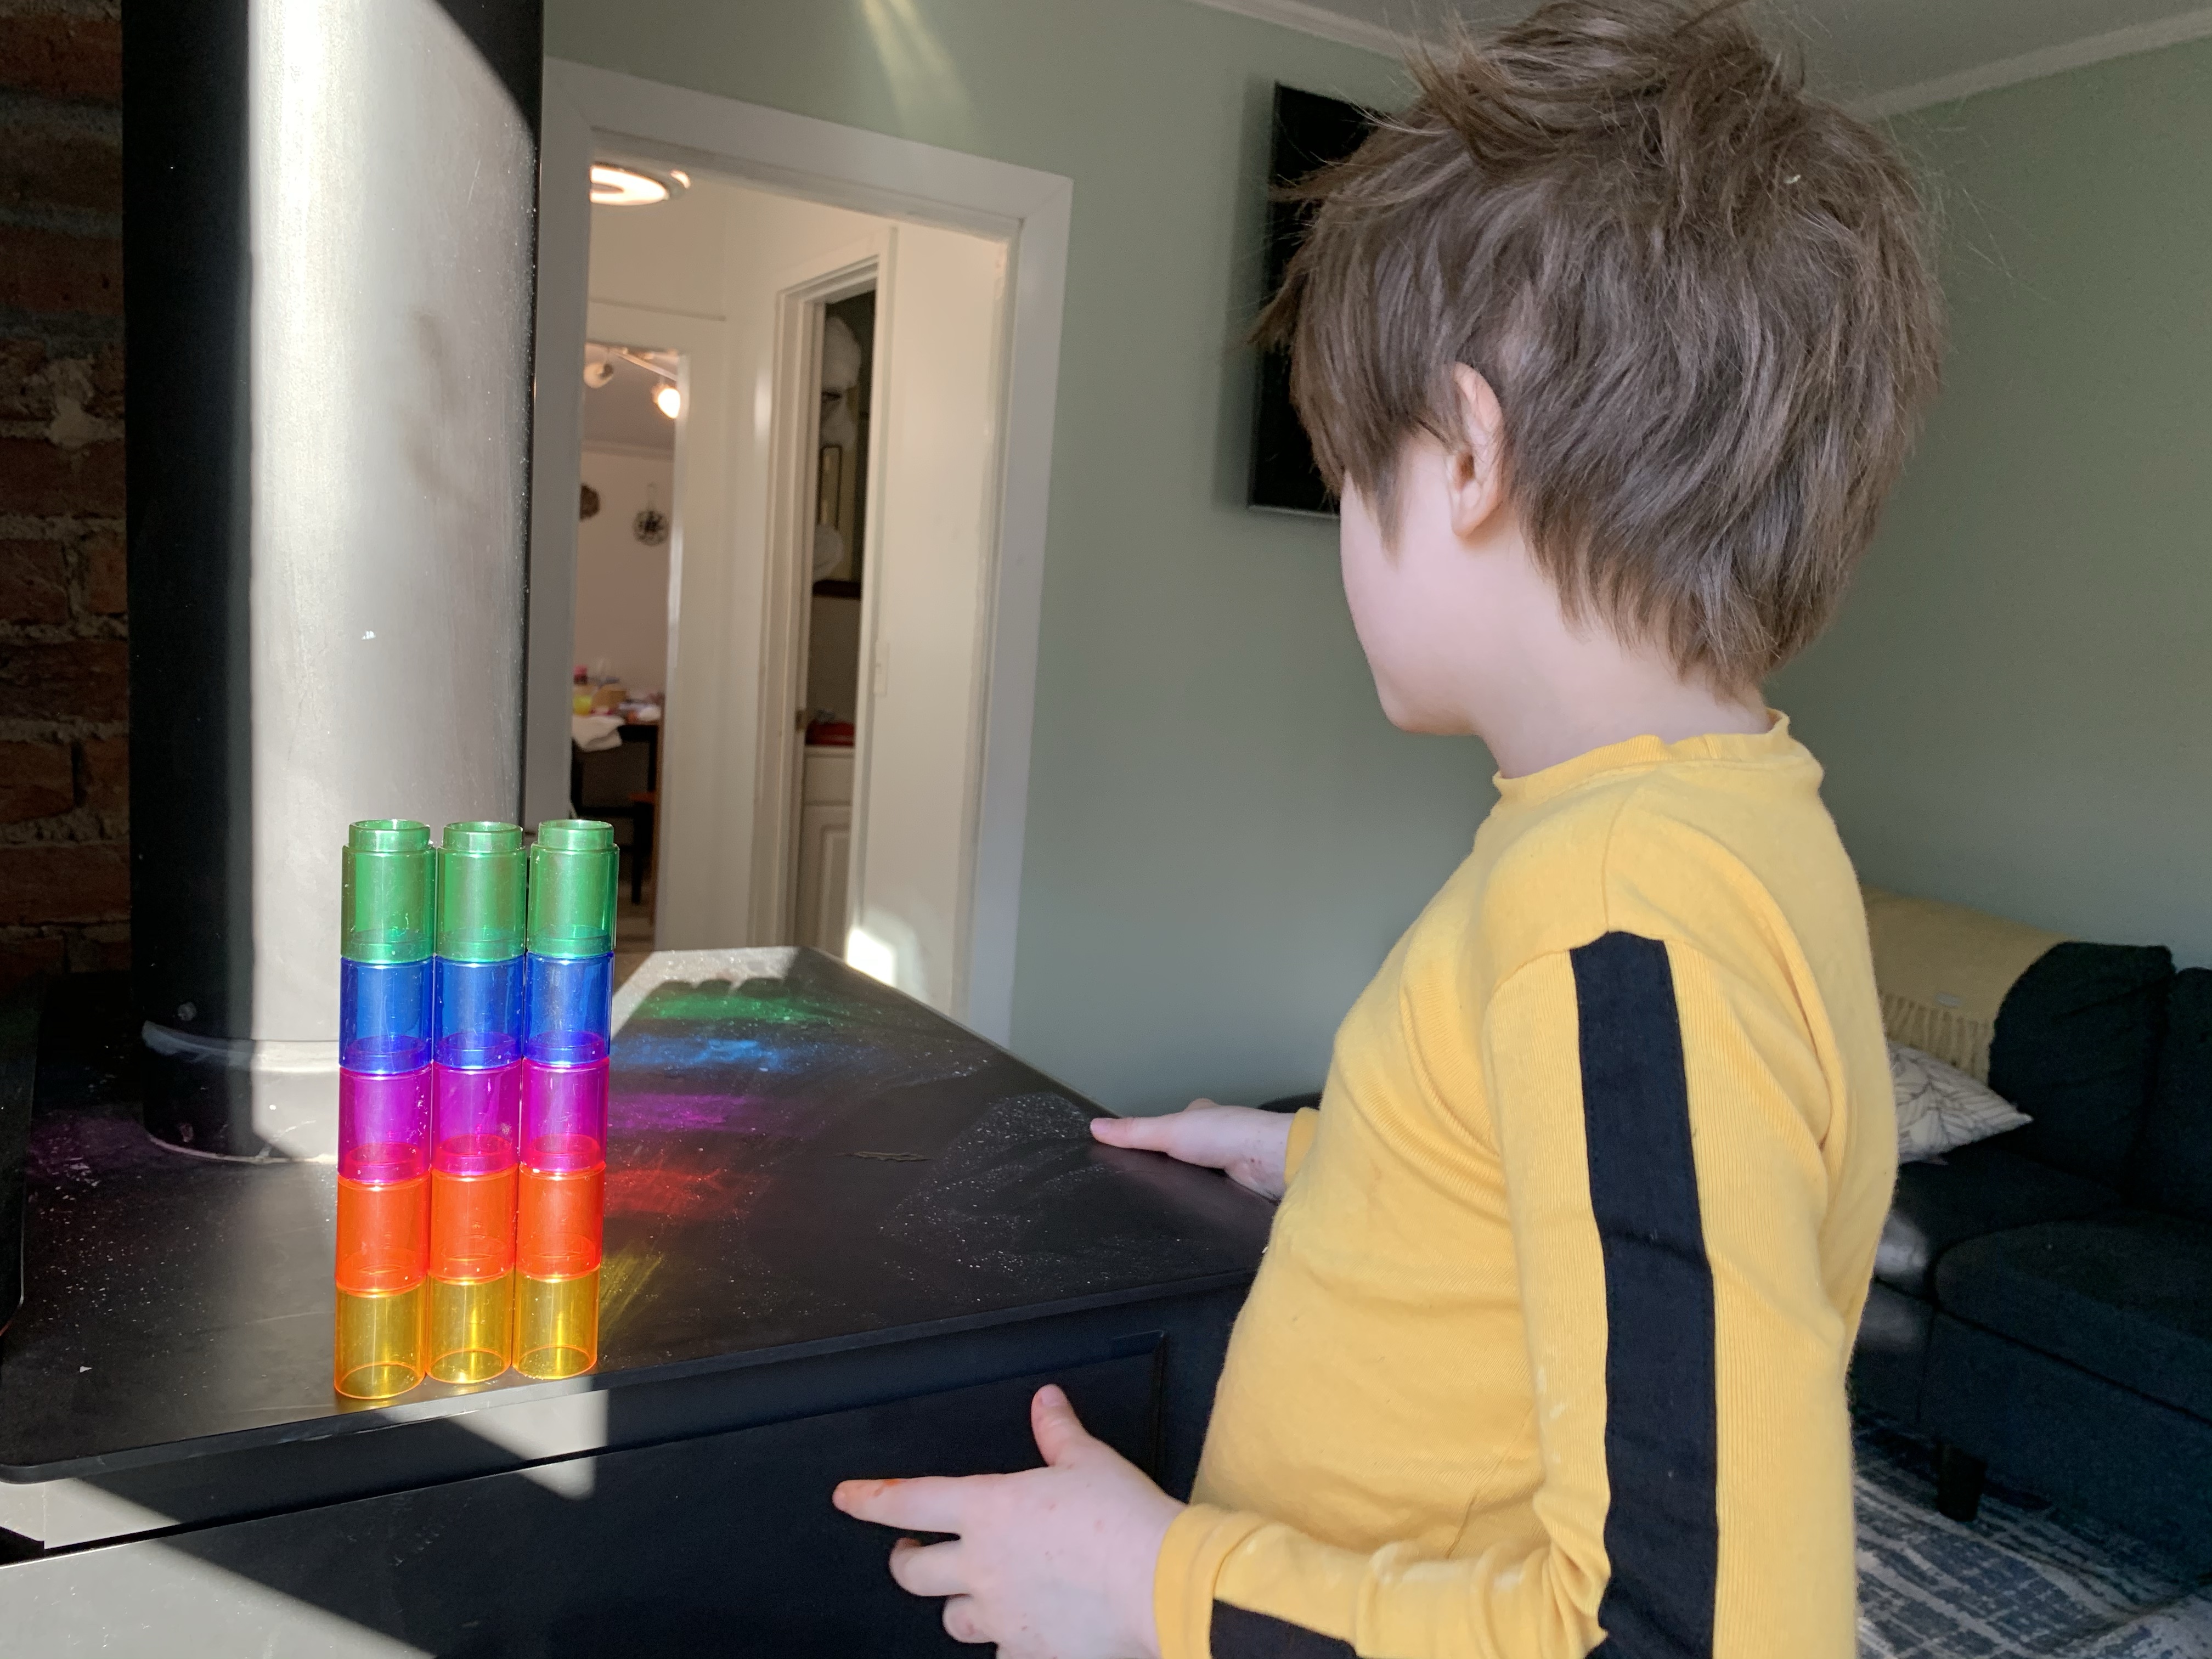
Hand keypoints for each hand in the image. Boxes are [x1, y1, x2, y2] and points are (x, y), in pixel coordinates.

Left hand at [833, 1385, 1179, 1656]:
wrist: (1158, 1584)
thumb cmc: (1124, 1519)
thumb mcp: (1089, 1461)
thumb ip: (1058, 1432)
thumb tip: (1047, 1401)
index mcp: (988, 1509)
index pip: (907, 1501)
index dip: (869, 1499)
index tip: (846, 1498)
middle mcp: (982, 1565)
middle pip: (913, 1574)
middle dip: (906, 1563)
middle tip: (910, 1555)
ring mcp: (1000, 1615)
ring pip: (950, 1620)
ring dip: (956, 1606)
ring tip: (973, 1594)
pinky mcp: (1027, 1653)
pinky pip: (998, 1654)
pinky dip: (1004, 1644)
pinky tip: (1022, 1633)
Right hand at [1089, 1100, 1293, 1198]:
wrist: (1271, 1163)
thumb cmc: (1224, 1135)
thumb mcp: (1170, 1130)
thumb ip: (1134, 1132)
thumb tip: (1093, 1126)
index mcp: (1203, 1117)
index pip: (1170, 1130)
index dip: (1152, 1143)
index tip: (1128, 1162)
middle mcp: (1219, 1140)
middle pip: (1182, 1159)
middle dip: (1166, 1173)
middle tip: (1137, 1193)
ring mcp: (1231, 1167)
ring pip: (1196, 1183)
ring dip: (1183, 1194)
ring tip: (1154, 1213)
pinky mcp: (1238, 1193)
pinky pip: (1211, 1201)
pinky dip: (1199, 1208)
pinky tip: (1185, 1221)